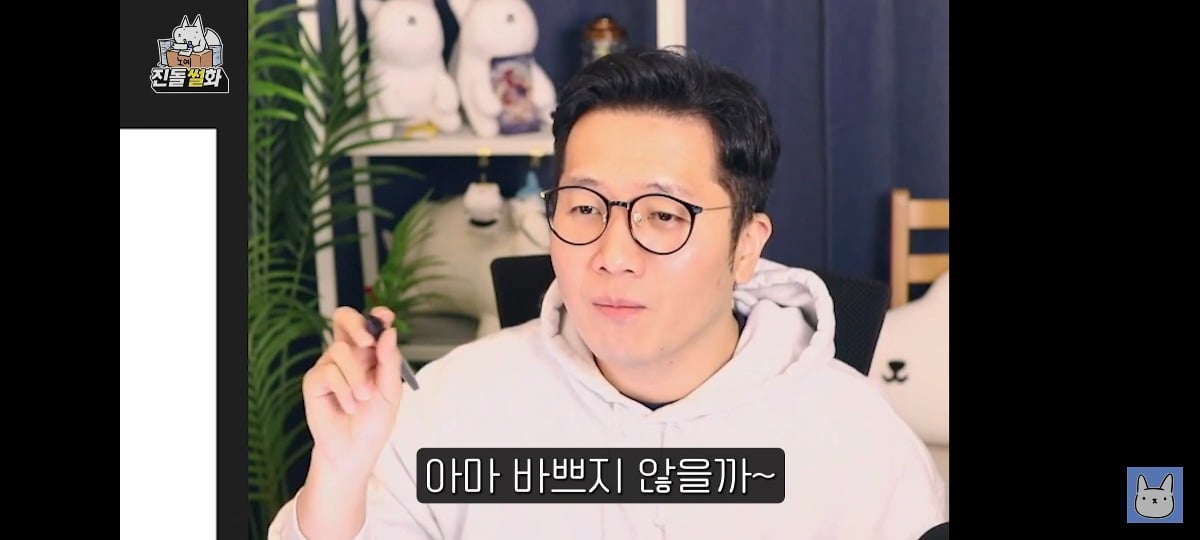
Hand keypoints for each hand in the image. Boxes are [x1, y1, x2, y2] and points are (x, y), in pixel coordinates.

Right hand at [302, 306, 405, 480]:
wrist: (356, 449)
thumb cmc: (374, 421)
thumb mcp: (390, 391)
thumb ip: (390, 361)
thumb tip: (389, 332)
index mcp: (369, 353)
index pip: (369, 324)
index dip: (376, 316)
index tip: (385, 317)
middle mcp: (347, 354)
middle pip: (343, 319)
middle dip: (356, 324)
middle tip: (368, 342)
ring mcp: (329, 365)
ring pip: (341, 350)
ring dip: (357, 377)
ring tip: (364, 399)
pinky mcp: (314, 381)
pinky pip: (328, 372)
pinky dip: (344, 390)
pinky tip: (348, 406)